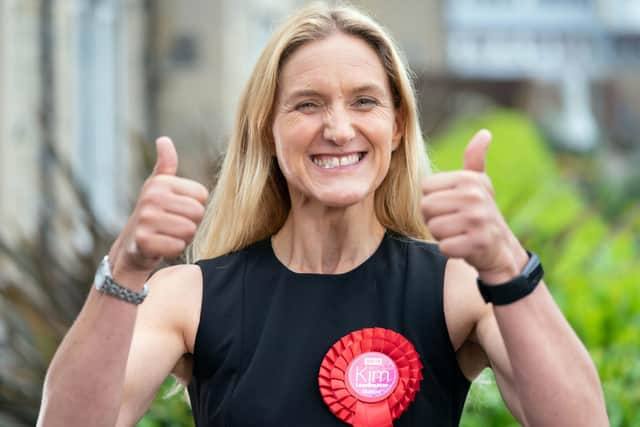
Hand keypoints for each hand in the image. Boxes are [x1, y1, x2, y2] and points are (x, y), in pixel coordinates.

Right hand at [108, 137, 208, 280]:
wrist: (132, 246)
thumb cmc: (153, 214)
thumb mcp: (159, 187)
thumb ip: (166, 165)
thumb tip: (163, 140)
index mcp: (160, 182)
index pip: (202, 196)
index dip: (195, 208)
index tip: (177, 211)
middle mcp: (151, 196)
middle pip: (198, 213)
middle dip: (191, 224)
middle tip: (173, 226)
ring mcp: (146, 218)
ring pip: (189, 230)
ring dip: (183, 238)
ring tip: (167, 235)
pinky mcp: (143, 240)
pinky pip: (178, 247)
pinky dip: (173, 250)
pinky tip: (160, 246)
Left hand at [421, 130, 527, 283]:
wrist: (500, 247)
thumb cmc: (481, 211)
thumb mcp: (478, 183)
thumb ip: (474, 159)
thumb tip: (484, 133)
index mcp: (469, 179)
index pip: (425, 188)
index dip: (433, 200)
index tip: (451, 205)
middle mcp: (475, 196)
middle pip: (426, 208)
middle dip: (434, 218)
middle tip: (454, 221)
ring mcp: (478, 220)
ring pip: (433, 228)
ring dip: (442, 235)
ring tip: (458, 232)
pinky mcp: (478, 243)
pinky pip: (444, 247)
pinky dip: (450, 249)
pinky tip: (464, 245)